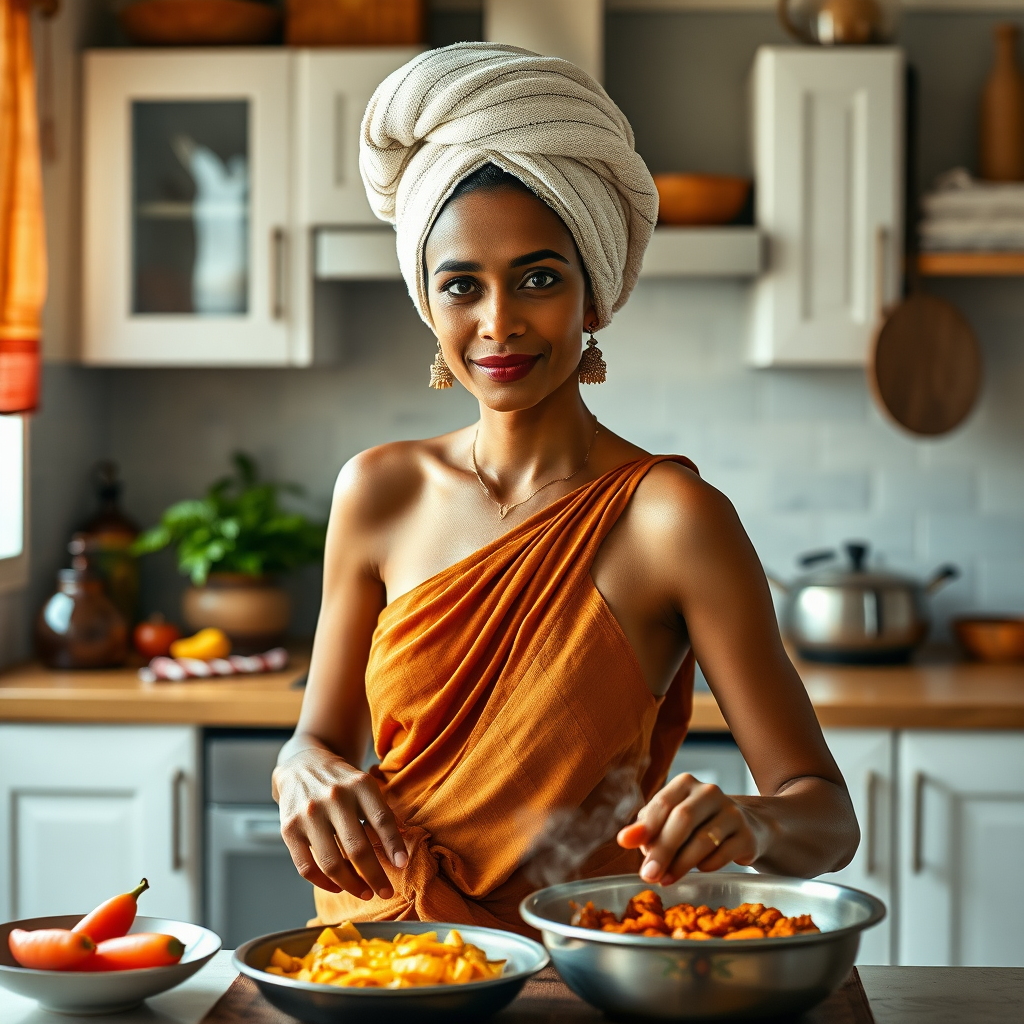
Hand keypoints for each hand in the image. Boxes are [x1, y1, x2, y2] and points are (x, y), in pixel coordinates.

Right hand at [274, 747, 408, 899]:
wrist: (301, 764)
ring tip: (365, 892)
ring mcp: (309, 814)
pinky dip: (324, 883)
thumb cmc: (341, 781)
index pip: (381, 819)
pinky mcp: (289, 828)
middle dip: (375, 876)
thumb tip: (402, 845)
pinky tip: (337, 887)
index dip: (394, 845)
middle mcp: (334, 798)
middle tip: (386, 892)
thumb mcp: (365, 785)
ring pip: (332, 863)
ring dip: (351, 885)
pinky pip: (306, 867)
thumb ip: (382, 812)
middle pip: (358, 848)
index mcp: (360, 784)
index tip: (403, 864)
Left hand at [616, 774, 757, 883]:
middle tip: (648, 875)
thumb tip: (624, 839)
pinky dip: (705, 866)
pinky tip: (698, 870)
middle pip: (682, 820)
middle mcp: (710, 792)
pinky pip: (722, 854)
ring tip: (666, 879)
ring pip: (702, 840)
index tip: (626, 845)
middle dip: (663, 850)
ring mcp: (732, 812)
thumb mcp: (669, 820)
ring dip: (680, 864)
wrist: (745, 826)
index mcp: (686, 783)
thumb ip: (646, 829)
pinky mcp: (747, 835)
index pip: (662, 803)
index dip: (645, 826)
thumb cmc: (697, 823)